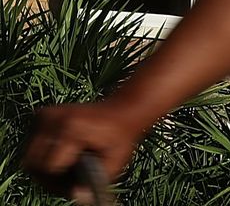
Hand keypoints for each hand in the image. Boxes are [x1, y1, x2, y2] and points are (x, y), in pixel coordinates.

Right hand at [23, 99, 151, 201]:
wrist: (122, 110)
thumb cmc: (121, 137)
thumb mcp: (117, 160)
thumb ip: (98, 180)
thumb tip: (78, 197)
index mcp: (70, 128)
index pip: (49, 167)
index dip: (59, 183)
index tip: (75, 185)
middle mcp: (53, 118)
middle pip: (34, 163)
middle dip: (48, 177)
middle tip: (69, 181)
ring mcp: (44, 114)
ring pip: (30, 157)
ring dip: (44, 168)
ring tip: (68, 169)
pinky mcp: (40, 115)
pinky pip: (32, 147)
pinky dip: (43, 156)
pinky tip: (63, 156)